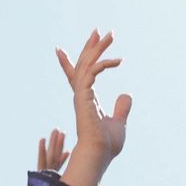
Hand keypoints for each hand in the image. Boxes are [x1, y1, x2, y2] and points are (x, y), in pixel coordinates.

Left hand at [0, 129, 71, 185]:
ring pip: (52, 159)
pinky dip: (51, 156)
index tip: (48, 140)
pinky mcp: (47, 184)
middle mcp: (44, 180)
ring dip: (56, 145)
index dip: (46, 152)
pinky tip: (58, 147)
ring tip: (60, 131)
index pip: (43, 164)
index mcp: (37, 182)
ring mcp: (47, 181)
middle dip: (55, 144)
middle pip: (51, 158)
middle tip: (59, 130)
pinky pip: (49, 166)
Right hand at [56, 31, 131, 168]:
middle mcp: (81, 95)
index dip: (68, 63)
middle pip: (82, 65)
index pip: (76, 77)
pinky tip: (117, 60)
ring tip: (109, 35)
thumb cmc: (106, 144)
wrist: (99, 154)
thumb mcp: (118, 122)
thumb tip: (126, 94)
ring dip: (98, 48)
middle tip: (98, 31)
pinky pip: (91, 73)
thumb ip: (121, 108)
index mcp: (85, 100)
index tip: (59, 50)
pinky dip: (103, 64)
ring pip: (86, 64)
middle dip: (89, 47)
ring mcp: (81, 95)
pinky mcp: (84, 96)